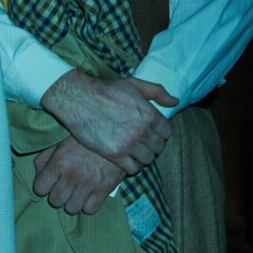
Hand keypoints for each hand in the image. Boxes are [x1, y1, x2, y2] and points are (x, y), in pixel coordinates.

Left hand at [31, 136, 124, 215]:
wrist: (115, 136)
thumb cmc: (84, 139)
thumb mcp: (59, 142)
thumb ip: (45, 158)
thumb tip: (38, 174)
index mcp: (59, 162)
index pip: (40, 188)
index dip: (42, 186)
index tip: (48, 183)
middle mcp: (73, 175)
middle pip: (55, 201)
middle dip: (57, 195)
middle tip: (63, 188)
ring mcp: (90, 184)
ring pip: (71, 209)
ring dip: (71, 202)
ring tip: (75, 193)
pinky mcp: (105, 189)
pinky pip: (90, 209)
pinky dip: (88, 205)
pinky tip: (88, 196)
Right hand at [40, 71, 169, 174]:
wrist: (78, 99)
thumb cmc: (105, 90)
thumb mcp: (134, 84)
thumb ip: (157, 92)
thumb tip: (175, 102)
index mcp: (150, 115)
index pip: (168, 132)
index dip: (160, 133)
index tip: (151, 132)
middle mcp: (142, 131)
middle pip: (159, 147)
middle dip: (152, 145)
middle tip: (141, 142)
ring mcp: (129, 144)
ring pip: (147, 159)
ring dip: (142, 156)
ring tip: (133, 152)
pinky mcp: (114, 154)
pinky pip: (133, 168)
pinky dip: (132, 166)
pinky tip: (125, 160)